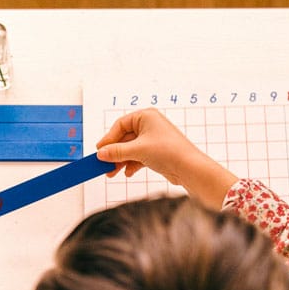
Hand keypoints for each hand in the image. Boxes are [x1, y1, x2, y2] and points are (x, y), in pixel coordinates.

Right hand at [96, 108, 237, 207]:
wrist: (189, 168)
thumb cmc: (169, 152)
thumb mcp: (137, 150)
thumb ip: (116, 152)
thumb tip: (101, 153)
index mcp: (146, 116)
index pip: (120, 125)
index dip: (108, 139)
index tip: (99, 151)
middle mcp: (150, 126)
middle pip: (124, 138)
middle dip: (114, 153)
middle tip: (104, 165)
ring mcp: (153, 140)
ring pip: (131, 149)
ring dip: (121, 161)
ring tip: (112, 173)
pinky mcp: (157, 153)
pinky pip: (138, 157)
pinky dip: (132, 164)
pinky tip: (128, 173)